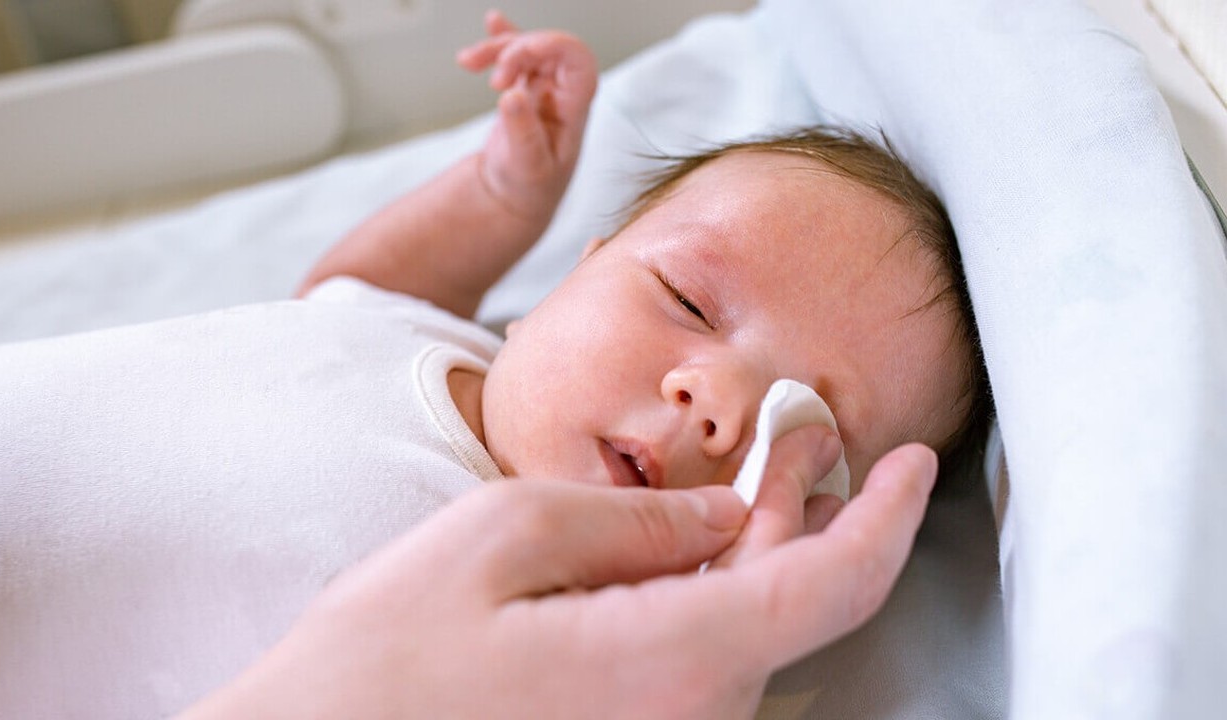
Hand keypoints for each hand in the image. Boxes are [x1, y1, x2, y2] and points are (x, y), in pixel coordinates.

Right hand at [179, 440, 935, 719]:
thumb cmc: (379, 663)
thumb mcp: (499, 536)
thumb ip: (630, 519)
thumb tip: (717, 515)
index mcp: (672, 661)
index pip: (833, 587)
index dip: (888, 516)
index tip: (915, 460)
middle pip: (794, 608)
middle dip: (812, 514)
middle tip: (805, 435)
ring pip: (750, 637)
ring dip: (761, 554)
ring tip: (748, 479)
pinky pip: (700, 667)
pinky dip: (716, 599)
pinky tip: (688, 551)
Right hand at [456, 10, 597, 223]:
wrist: (514, 199)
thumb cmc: (529, 189)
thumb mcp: (526, 167)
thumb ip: (522, 132)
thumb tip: (512, 96)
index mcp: (574, 109)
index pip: (578, 61)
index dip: (552, 46)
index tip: (519, 54)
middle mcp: (562, 94)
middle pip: (548, 49)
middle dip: (517, 50)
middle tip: (493, 79)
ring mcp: (544, 89)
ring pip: (527, 50)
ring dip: (498, 48)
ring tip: (468, 61)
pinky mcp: (524, 90)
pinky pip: (517, 57)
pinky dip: (502, 40)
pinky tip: (493, 22)